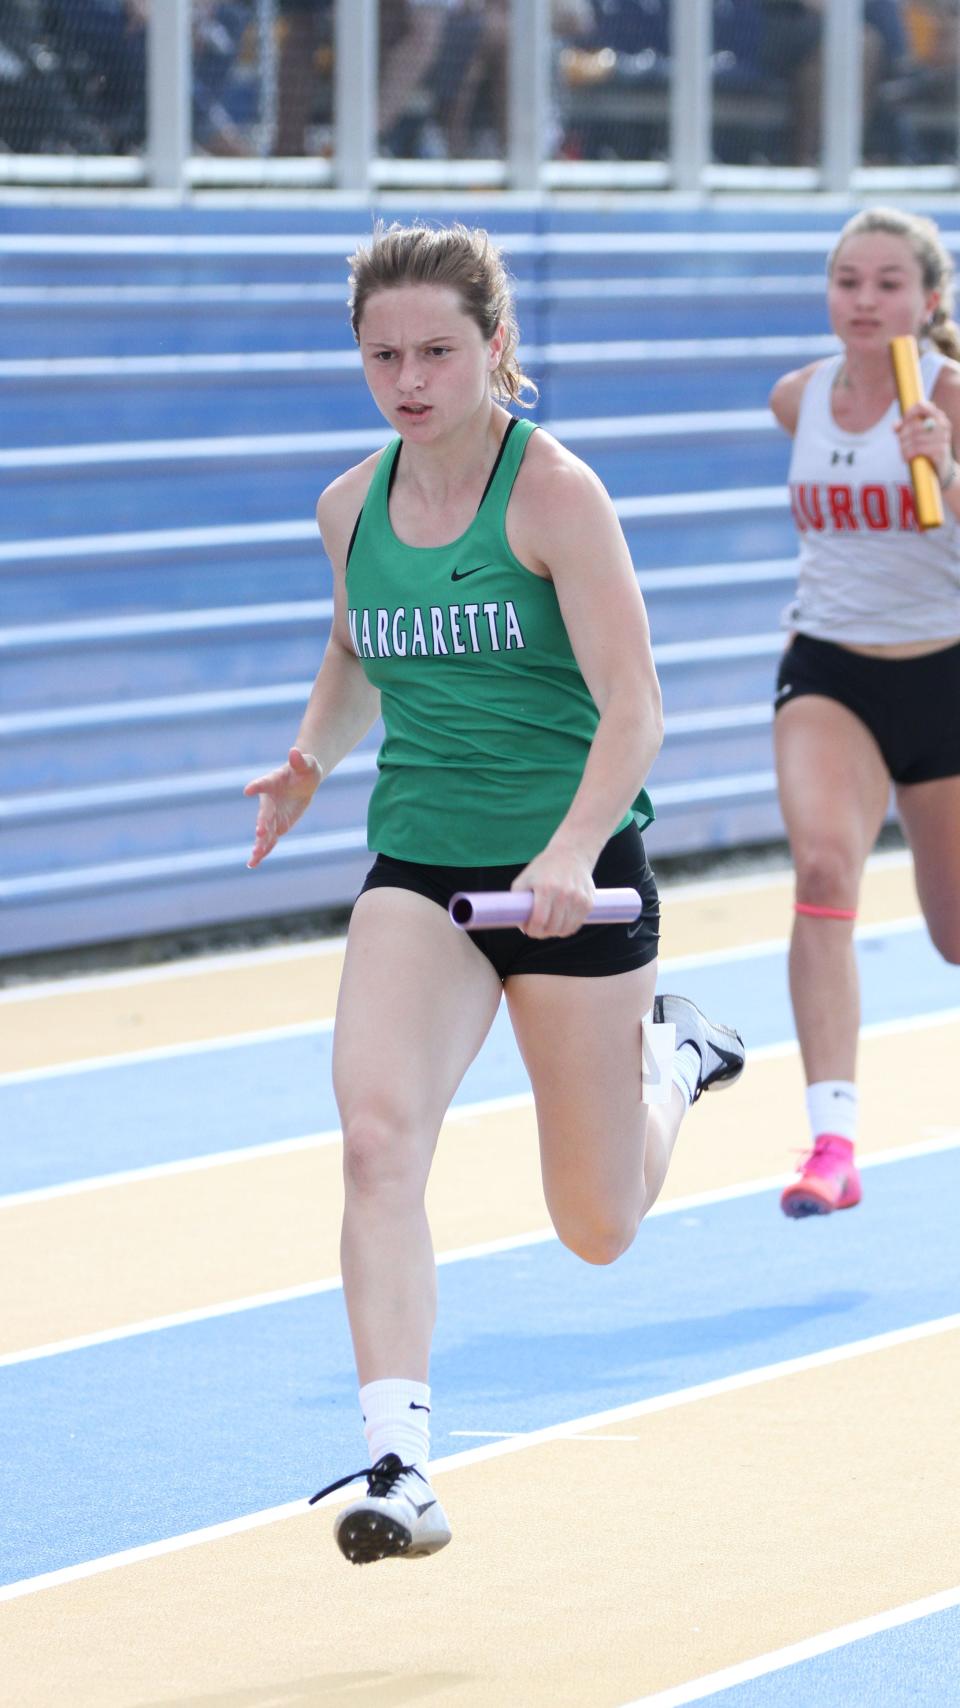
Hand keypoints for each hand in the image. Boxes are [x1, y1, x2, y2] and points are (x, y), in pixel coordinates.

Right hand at [244, 747, 321, 868]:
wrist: (303, 782)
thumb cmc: (304, 769)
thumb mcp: (308, 764)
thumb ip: (301, 760)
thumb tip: (295, 751)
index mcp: (271, 783)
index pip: (263, 784)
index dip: (256, 786)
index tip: (248, 790)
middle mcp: (267, 801)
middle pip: (264, 814)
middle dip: (262, 824)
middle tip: (260, 832)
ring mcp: (270, 816)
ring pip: (264, 832)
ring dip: (260, 844)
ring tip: (254, 858)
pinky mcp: (276, 827)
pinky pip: (268, 841)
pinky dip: (262, 851)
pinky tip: (252, 863)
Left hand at [509, 844, 594, 938]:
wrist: (572, 853)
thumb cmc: (544, 868)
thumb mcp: (525, 878)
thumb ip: (517, 900)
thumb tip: (519, 923)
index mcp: (546, 888)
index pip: (539, 920)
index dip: (532, 930)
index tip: (528, 930)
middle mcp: (564, 894)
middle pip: (552, 928)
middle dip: (541, 933)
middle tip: (537, 929)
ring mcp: (579, 899)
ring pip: (565, 930)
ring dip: (554, 932)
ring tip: (548, 925)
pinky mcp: (588, 902)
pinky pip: (576, 925)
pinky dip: (566, 928)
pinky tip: (560, 921)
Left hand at [895, 402, 953, 484]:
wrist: (943, 470)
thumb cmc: (927, 450)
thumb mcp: (917, 437)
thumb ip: (905, 428)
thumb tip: (895, 426)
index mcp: (938, 417)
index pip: (922, 406)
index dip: (908, 414)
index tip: (903, 424)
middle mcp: (943, 425)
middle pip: (913, 425)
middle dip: (903, 436)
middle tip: (901, 444)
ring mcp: (943, 438)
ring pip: (914, 439)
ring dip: (903, 448)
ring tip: (903, 453)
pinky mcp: (940, 451)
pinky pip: (917, 450)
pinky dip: (907, 454)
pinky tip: (906, 459)